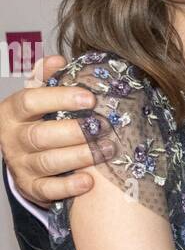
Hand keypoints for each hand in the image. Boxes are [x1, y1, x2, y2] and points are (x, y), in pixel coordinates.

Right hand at [0, 53, 108, 205]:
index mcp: (12, 112)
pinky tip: (88, 181)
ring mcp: (21, 164)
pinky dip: (68, 187)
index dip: (60, 98)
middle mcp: (13, 139)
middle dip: (75, 131)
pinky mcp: (31, 187)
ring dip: (80, 156)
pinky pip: (48, 190)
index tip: (90, 98)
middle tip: (104, 127)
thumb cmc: (35, 121)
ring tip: (106, 150)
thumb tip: (58, 60)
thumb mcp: (36, 98)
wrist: (20, 157)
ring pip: (48, 162)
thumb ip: (45, 78)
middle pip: (41, 135)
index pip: (30, 101)